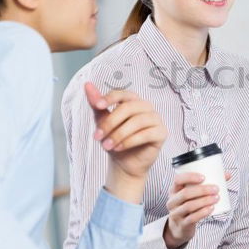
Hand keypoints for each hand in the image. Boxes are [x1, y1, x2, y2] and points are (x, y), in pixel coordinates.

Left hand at [85, 82, 166, 201]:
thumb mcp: (103, 122)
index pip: (123, 94)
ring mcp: (156, 119)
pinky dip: (130, 141)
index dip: (110, 98)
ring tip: (107, 145)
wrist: (125, 163)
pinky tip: (119, 147)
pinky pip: (146, 134)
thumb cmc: (116, 140)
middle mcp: (146, 107)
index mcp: (133, 101)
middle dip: (111, 122)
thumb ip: (97, 104)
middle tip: (98, 136)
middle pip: (129, 107)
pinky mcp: (161, 133)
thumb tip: (87, 85)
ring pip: (137, 121)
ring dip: (119, 134)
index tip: (97, 105)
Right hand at [163, 171, 231, 248]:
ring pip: (189, 206)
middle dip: (202, 190)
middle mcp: (172, 201)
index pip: (178, 179)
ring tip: (216, 198)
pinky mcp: (182, 224)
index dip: (190, 177)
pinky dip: (203, 213)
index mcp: (174, 190)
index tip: (204, 177)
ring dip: (205, 201)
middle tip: (216, 189)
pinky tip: (211, 209)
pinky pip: (192, 218)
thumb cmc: (189, 205)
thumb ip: (208, 184)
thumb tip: (227, 175)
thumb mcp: (193, 194)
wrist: (180, 227)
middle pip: (185, 193)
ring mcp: (176, 213)